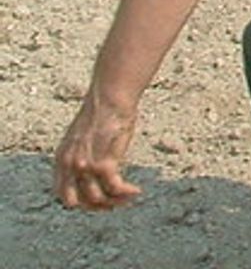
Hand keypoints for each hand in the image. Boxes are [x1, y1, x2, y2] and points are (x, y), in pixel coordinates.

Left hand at [54, 95, 141, 211]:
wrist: (110, 97)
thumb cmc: (104, 110)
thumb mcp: (84, 135)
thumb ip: (83, 152)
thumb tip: (94, 162)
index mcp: (62, 158)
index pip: (61, 193)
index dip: (78, 201)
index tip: (97, 199)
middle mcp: (69, 165)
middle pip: (76, 202)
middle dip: (95, 207)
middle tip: (113, 204)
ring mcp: (85, 166)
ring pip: (97, 198)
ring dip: (115, 202)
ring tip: (129, 197)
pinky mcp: (104, 163)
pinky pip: (115, 188)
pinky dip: (126, 193)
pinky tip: (136, 191)